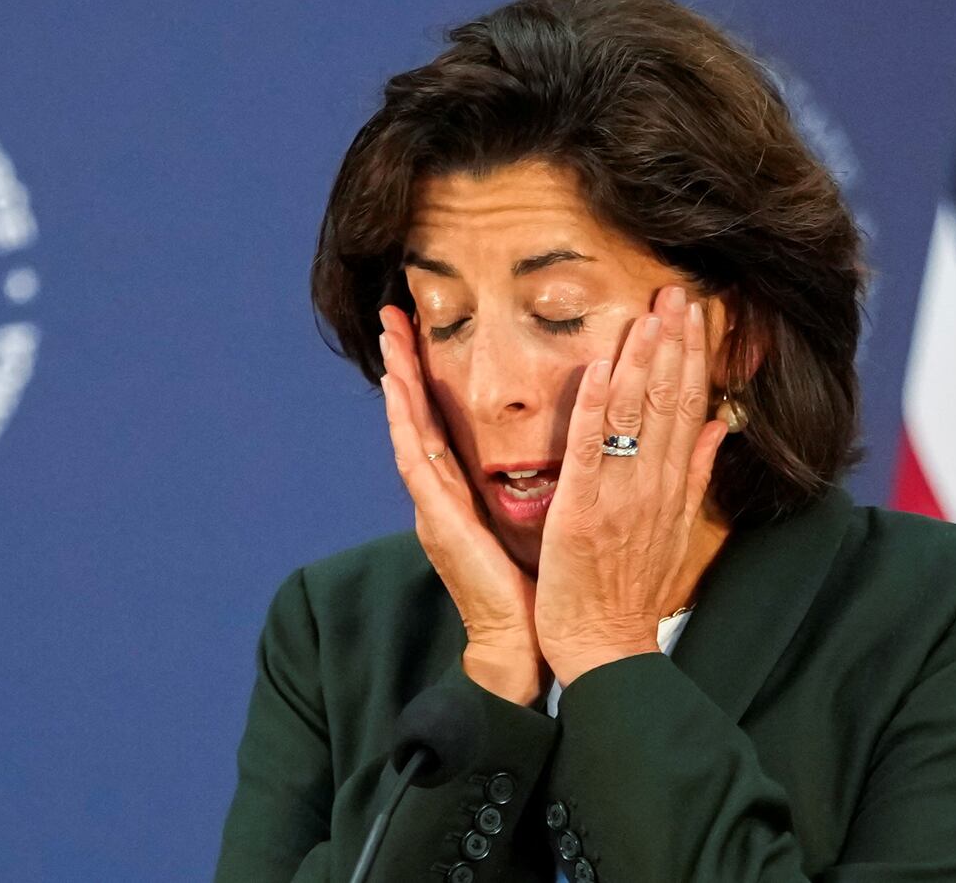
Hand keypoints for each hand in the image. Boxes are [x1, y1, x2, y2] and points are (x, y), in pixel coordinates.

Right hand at [378, 306, 543, 704]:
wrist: (528, 642)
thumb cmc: (540, 584)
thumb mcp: (542, 515)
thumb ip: (542, 476)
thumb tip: (567, 438)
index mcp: (468, 490)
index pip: (444, 420)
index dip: (430, 375)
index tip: (422, 329)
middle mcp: (446, 495)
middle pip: (419, 416)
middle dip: (404, 364)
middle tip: (392, 313)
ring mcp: (437, 509)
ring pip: (411, 431)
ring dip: (397, 383)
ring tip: (388, 338)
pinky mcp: (442, 526)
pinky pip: (419, 467)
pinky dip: (407, 427)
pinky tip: (399, 395)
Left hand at [534, 286, 728, 684]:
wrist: (606, 645)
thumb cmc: (633, 592)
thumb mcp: (678, 530)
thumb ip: (697, 474)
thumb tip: (720, 426)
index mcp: (674, 486)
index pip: (690, 407)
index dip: (694, 356)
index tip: (695, 311)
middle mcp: (654, 485)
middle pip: (670, 402)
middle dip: (674, 343)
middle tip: (676, 290)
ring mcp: (619, 497)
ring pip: (636, 417)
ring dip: (642, 360)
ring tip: (648, 311)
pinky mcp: (580, 512)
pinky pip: (591, 451)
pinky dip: (597, 408)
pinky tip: (601, 366)